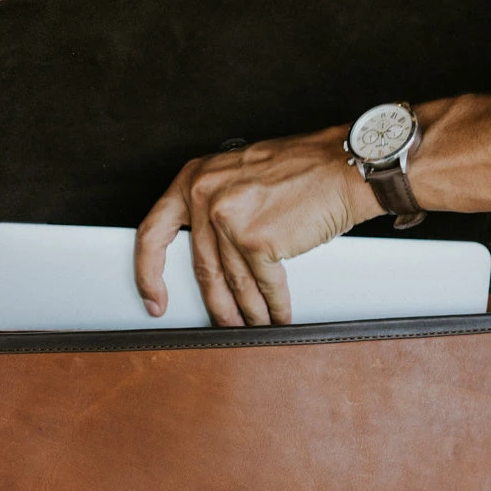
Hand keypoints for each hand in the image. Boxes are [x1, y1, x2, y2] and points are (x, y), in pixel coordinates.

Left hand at [135, 127, 383, 326]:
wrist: (343, 166)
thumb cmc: (301, 168)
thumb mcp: (237, 174)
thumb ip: (214, 204)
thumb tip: (205, 251)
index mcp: (194, 179)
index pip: (152, 232)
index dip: (147, 273)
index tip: (153, 297)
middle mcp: (205, 196)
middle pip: (200, 268)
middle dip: (214, 305)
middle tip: (221, 323)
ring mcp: (229, 219)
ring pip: (232, 283)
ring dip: (246, 311)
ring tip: (254, 324)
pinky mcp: (257, 241)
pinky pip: (262, 285)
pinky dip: (273, 306)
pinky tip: (277, 314)